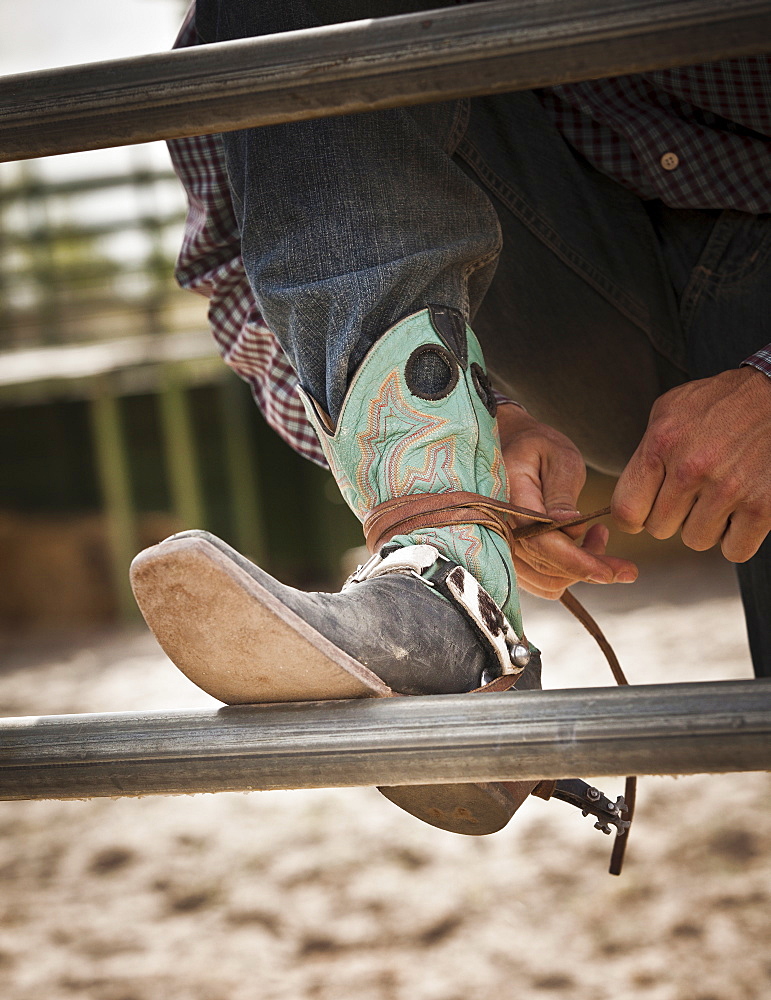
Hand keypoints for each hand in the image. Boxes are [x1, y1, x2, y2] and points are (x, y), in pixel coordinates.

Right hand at [497, 404, 637, 598]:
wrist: (514, 447)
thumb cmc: (540, 447)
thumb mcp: (561, 458)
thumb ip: (562, 494)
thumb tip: (569, 528)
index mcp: (507, 496)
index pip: (540, 541)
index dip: (576, 562)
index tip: (611, 572)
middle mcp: (497, 526)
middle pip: (544, 567)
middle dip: (588, 571)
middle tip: (626, 565)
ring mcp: (500, 544)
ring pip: (543, 581)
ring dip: (579, 572)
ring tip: (599, 537)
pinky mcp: (509, 555)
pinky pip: (538, 581)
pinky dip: (565, 574)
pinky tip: (582, 548)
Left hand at [612, 367, 770, 561]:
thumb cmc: (722, 402)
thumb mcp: (670, 411)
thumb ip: (647, 452)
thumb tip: (628, 496)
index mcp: (663, 443)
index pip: (626, 510)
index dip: (632, 518)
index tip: (643, 514)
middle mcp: (692, 468)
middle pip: (660, 529)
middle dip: (673, 516)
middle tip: (693, 493)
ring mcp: (728, 489)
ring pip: (696, 541)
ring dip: (706, 525)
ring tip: (720, 496)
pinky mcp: (763, 508)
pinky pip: (734, 550)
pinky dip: (738, 538)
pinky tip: (741, 510)